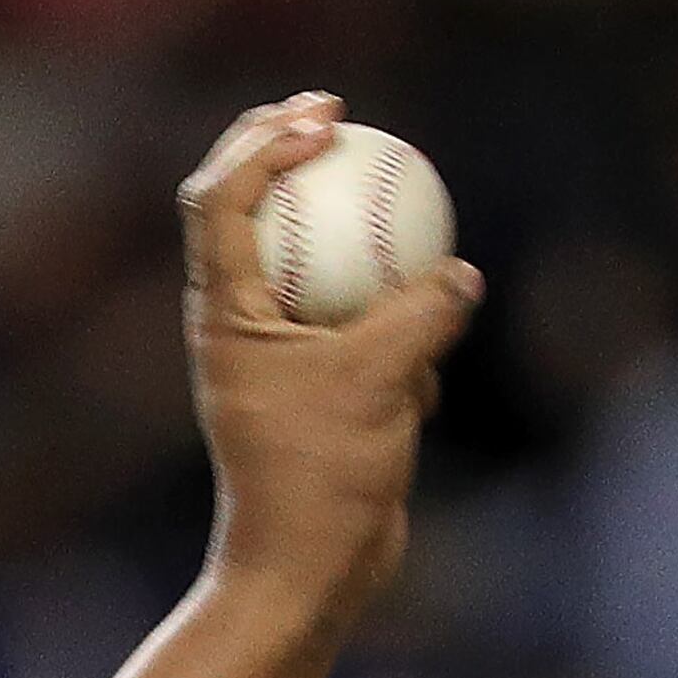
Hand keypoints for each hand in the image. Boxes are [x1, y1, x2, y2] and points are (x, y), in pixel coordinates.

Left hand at [177, 92, 482, 623]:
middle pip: (240, 212)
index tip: (325, 119)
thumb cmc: (323, 474)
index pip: (219, 201)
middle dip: (274, 151)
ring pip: (305, 264)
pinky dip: (389, 326)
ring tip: (390, 201)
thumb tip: (458, 270)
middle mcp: (235, 323)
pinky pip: (354, 324)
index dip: (262, 143)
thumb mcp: (384, 381)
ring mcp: (273, 352)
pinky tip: (421, 363)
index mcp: (223, 312)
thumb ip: (421, 314)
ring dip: (346, 239)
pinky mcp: (314, 383)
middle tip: (332, 113)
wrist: (306, 564)